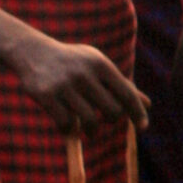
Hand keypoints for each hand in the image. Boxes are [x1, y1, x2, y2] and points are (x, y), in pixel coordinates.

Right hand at [11, 34, 148, 131]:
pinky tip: (69, 126)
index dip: (137, 112)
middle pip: (112, 111)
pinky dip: (70, 130)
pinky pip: (66, 124)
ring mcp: (64, 85)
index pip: (127, 93)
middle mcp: (84, 74)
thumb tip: (148, 104)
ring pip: (89, 121)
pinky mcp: (45, 95)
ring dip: (92, 130)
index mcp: (101, 65)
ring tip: (90, 130)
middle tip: (106, 121)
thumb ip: (122, 85)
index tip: (143, 127)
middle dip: (112, 120)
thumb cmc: (74, 62)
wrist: (34, 52)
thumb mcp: (99, 67)